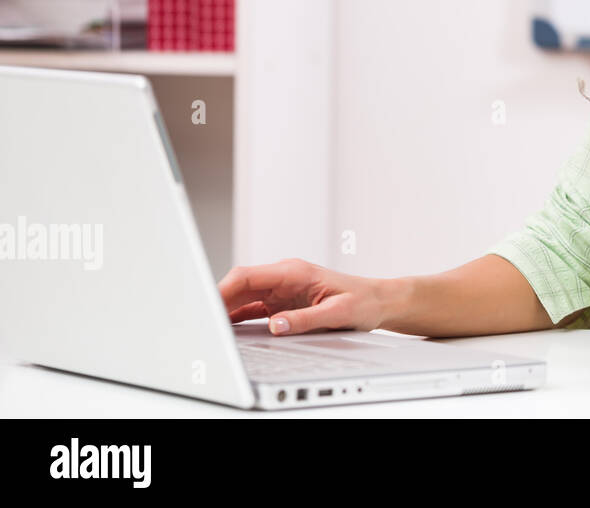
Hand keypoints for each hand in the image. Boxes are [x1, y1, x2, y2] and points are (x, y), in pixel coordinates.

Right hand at [218, 258, 396, 335]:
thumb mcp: (338, 313)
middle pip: (239, 285)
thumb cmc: (363, 301)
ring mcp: (281, 289)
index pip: (247, 276)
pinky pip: (251, 308)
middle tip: (200, 323)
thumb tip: (275, 325)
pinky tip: (225, 329)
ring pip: (242, 296)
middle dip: (216, 301)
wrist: (378, 301)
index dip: (222, 289)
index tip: (206, 305)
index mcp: (294, 271)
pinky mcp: (282, 301)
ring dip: (224, 310)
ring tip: (207, 328)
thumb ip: (305, 319)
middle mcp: (284, 277)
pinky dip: (236, 317)